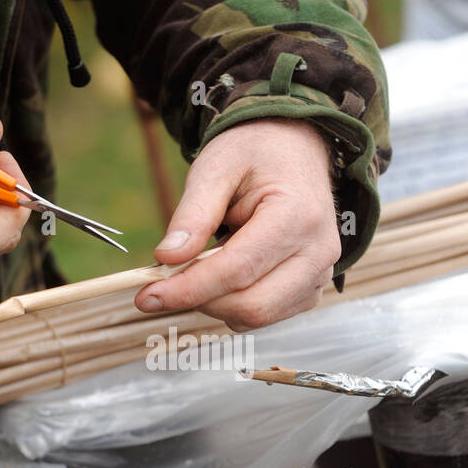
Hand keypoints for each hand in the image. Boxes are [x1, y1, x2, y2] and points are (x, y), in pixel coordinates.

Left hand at [135, 120, 339, 330]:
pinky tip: (225, 273)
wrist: (293, 149)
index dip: (189, 289)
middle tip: (164, 283)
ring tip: (202, 264)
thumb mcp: (215, 168)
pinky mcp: (309, 290)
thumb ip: (193, 215)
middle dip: (200, 300)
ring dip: (216, 302)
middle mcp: (317, 252)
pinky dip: (234, 304)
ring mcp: (319, 274)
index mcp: (297, 216)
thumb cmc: (254, 153)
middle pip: (251, 305)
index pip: (237, 270)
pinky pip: (266, 315)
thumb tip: (167, 259)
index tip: (148, 295)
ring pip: (257, 317)